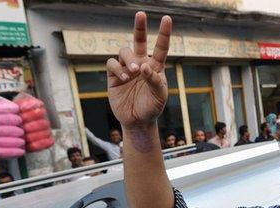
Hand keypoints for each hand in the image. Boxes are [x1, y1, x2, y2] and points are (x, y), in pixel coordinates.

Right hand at [107, 12, 170, 127]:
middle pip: (139, 40)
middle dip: (139, 27)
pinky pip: (112, 63)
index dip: (163, 33)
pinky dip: (118, 68)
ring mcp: (126, 68)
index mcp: (155, 66)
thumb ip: (154, 80)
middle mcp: (140, 63)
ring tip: (134, 72)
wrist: (138, 121)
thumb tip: (144, 66)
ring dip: (129, 59)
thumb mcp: (159, 96)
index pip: (160, 47)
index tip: (166, 18)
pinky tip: (125, 78)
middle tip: (141, 14)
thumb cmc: (152, 107)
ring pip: (124, 51)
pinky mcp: (114, 75)